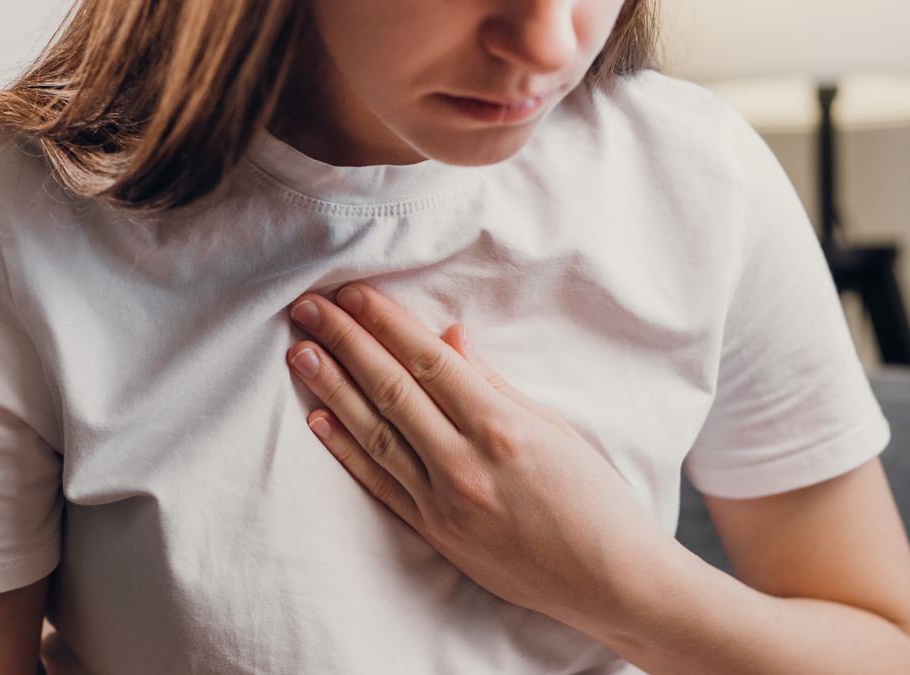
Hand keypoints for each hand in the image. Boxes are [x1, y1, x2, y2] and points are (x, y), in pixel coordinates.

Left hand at [285, 282, 674, 629]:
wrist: (609, 582)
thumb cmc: (595, 500)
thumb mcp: (554, 430)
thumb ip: (495, 384)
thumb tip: (450, 339)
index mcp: (501, 428)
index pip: (428, 362)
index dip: (386, 324)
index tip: (353, 293)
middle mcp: (464, 464)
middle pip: (392, 390)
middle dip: (346, 343)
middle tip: (309, 308)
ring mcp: (444, 503)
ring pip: (376, 434)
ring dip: (333, 389)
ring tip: (301, 354)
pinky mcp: (435, 533)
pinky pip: (381, 484)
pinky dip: (347, 450)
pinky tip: (319, 420)